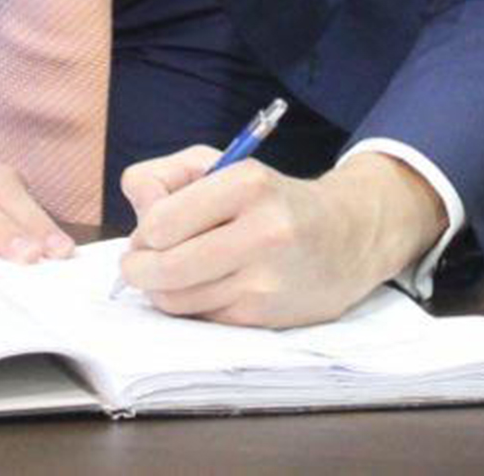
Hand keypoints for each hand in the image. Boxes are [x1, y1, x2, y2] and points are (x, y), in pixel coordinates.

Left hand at [116, 148, 443, 327]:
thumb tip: (136, 213)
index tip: (150, 230)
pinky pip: (200, 316)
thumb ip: (167, 178)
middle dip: (137, 267)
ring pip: (176, 299)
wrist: (347, 237)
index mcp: (249, 184)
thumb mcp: (224, 166)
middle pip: (162, 266)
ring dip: (159, 289)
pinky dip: (189, 305)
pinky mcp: (264, 317)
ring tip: (171, 272)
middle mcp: (262, 232)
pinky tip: (205, 286)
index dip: (144, 229)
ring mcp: (265, 280)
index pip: (161, 220)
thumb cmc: (271, 199)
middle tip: (138, 262)